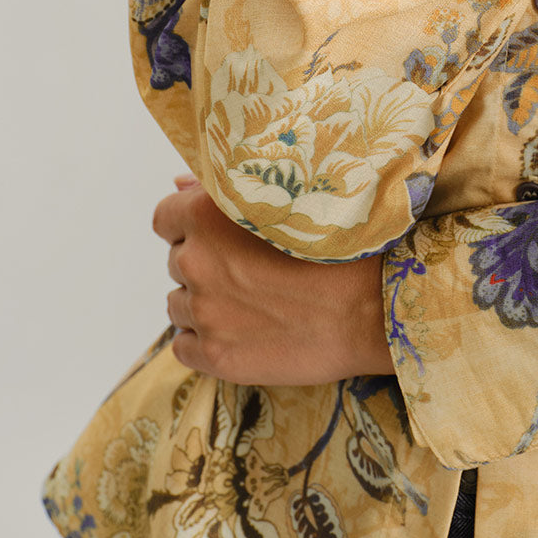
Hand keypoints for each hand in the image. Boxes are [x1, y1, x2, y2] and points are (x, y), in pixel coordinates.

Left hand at [152, 172, 394, 384]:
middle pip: (178, 261)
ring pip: (180, 304)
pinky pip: (183, 346)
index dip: (190, 224)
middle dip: (205, 263)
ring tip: (252, 301)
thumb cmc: (336, 244)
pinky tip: (242, 330)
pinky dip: (204, 339)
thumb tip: (178, 182)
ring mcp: (203, 312)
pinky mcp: (214, 355)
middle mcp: (197, 262)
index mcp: (207, 216)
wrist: (372, 305)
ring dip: (204, 302)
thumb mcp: (283, 199)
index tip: (218, 233)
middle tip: (250, 267)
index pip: (165, 217)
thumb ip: (218, 191)